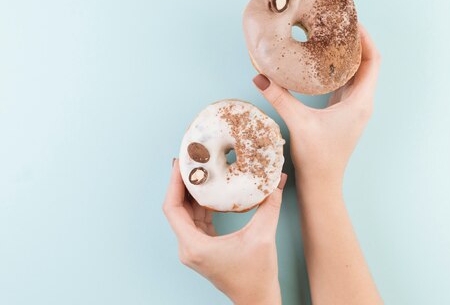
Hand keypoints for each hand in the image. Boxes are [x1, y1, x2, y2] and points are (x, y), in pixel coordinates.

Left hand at [163, 159, 287, 304]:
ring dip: (189, 193)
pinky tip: (208, 190)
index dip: (174, 183)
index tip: (180, 163)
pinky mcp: (202, 248)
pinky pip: (195, 221)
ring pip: (184, 214)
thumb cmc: (257, 276)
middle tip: (188, 160)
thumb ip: (269, 205)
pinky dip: (199, 204)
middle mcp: (189, 247)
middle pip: (176, 208)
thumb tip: (277, 179)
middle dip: (180, 183)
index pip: (173, 208)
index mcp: (195, 246)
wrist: (257, 300)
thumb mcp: (263, 236)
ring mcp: (194, 248)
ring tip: (197, 170)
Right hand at [253, 24, 380, 190]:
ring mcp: (354, 107)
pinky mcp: (344, 112)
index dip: (366, 38)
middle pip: (367, 63)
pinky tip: (323, 61)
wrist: (322, 183)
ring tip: (331, 35)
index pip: (373, 61)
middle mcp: (362, 102)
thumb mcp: (298, 123)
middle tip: (338, 22)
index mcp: (360, 102)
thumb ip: (279, 97)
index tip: (352, 21)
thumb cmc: (317, 158)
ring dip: (348, 54)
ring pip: (358, 72)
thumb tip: (259, 76)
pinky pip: (346, 83)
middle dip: (356, 41)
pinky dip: (339, 68)